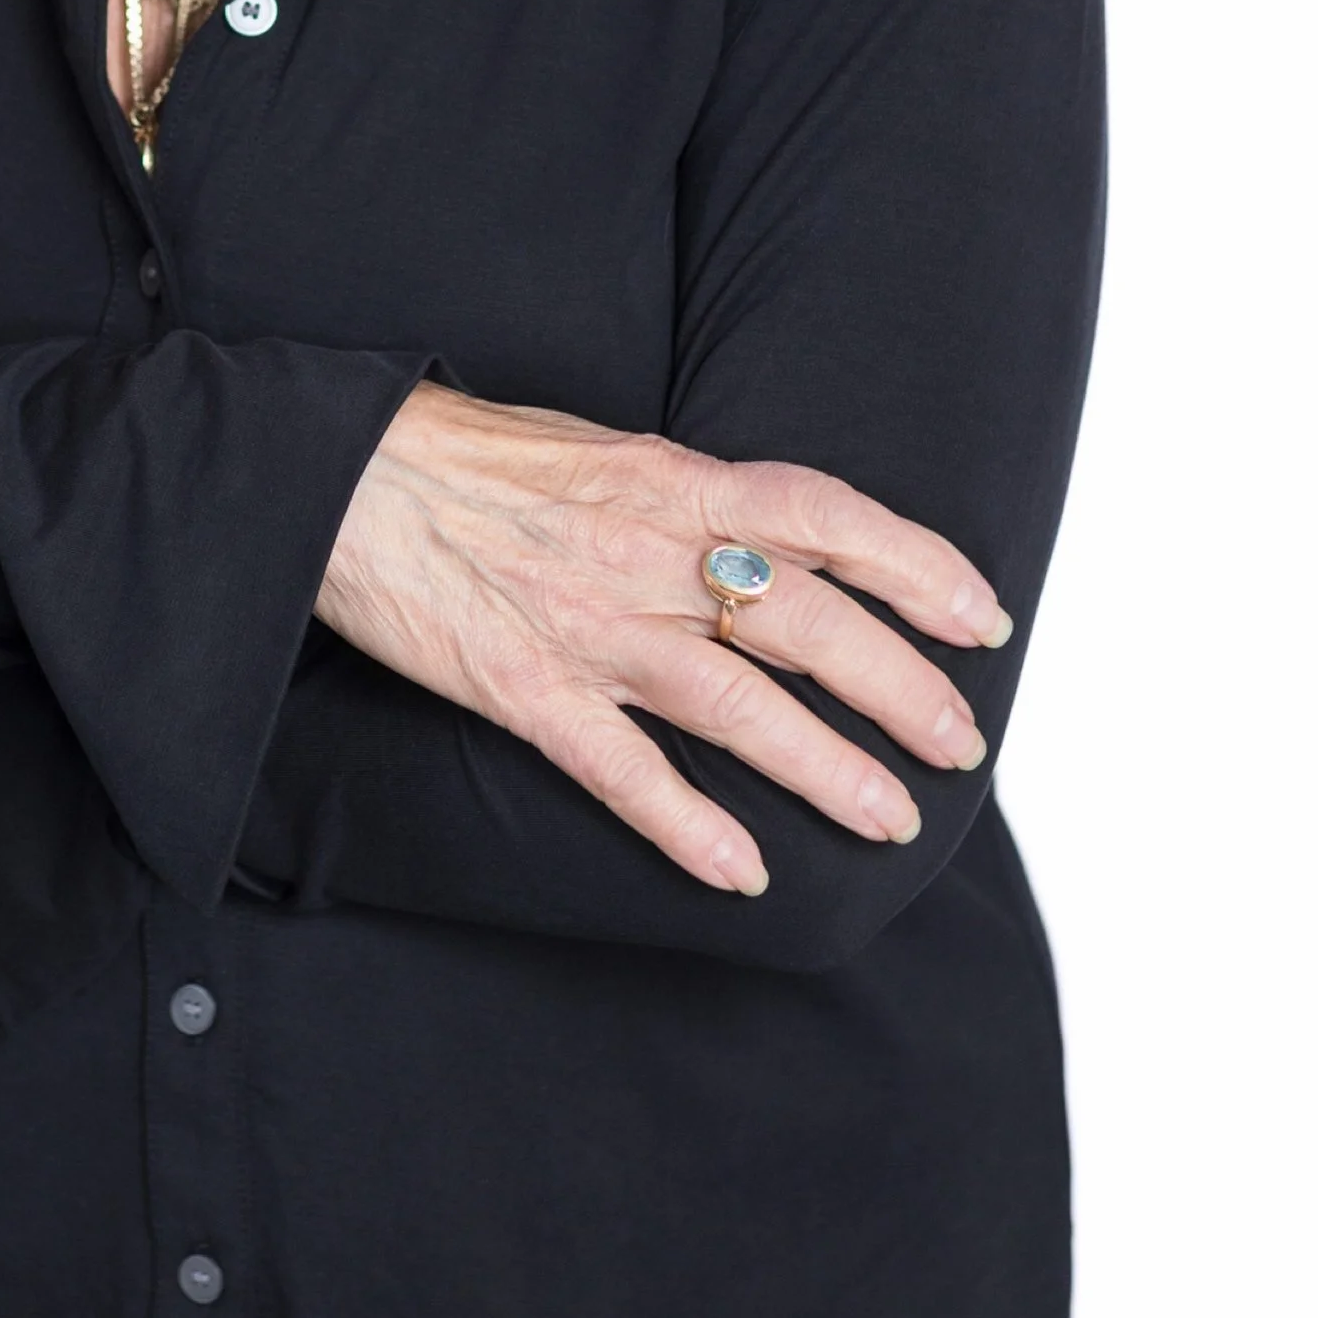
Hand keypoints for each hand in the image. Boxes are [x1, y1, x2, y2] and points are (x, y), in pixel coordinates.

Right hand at [316, 383, 1011, 894]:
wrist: (338, 476)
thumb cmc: (466, 453)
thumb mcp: (599, 446)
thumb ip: (685, 494)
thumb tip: (773, 535)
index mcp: (669, 479)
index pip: (825, 514)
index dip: (915, 564)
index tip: (980, 616)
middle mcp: (645, 552)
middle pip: (805, 621)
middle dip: (900, 686)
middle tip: (962, 743)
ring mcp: (587, 627)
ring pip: (736, 704)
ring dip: (825, 768)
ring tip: (893, 820)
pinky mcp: (523, 691)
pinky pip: (620, 770)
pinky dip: (685, 824)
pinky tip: (741, 870)